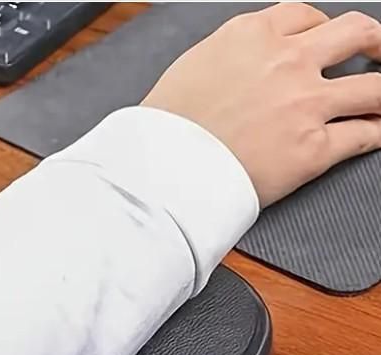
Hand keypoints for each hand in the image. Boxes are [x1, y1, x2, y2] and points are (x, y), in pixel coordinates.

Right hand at [141, 4, 380, 205]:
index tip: (324, 39)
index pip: (303, 16)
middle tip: (377, 49)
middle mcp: (287, 62)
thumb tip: (236, 71)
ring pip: (372, 87)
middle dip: (373, 40)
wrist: (162, 171)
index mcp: (252, 36)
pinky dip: (378, 133)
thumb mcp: (192, 69)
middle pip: (354, 33)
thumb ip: (226, 60)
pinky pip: (363, 136)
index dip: (320, 28)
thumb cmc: (165, 129)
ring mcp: (305, 104)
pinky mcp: (312, 149)